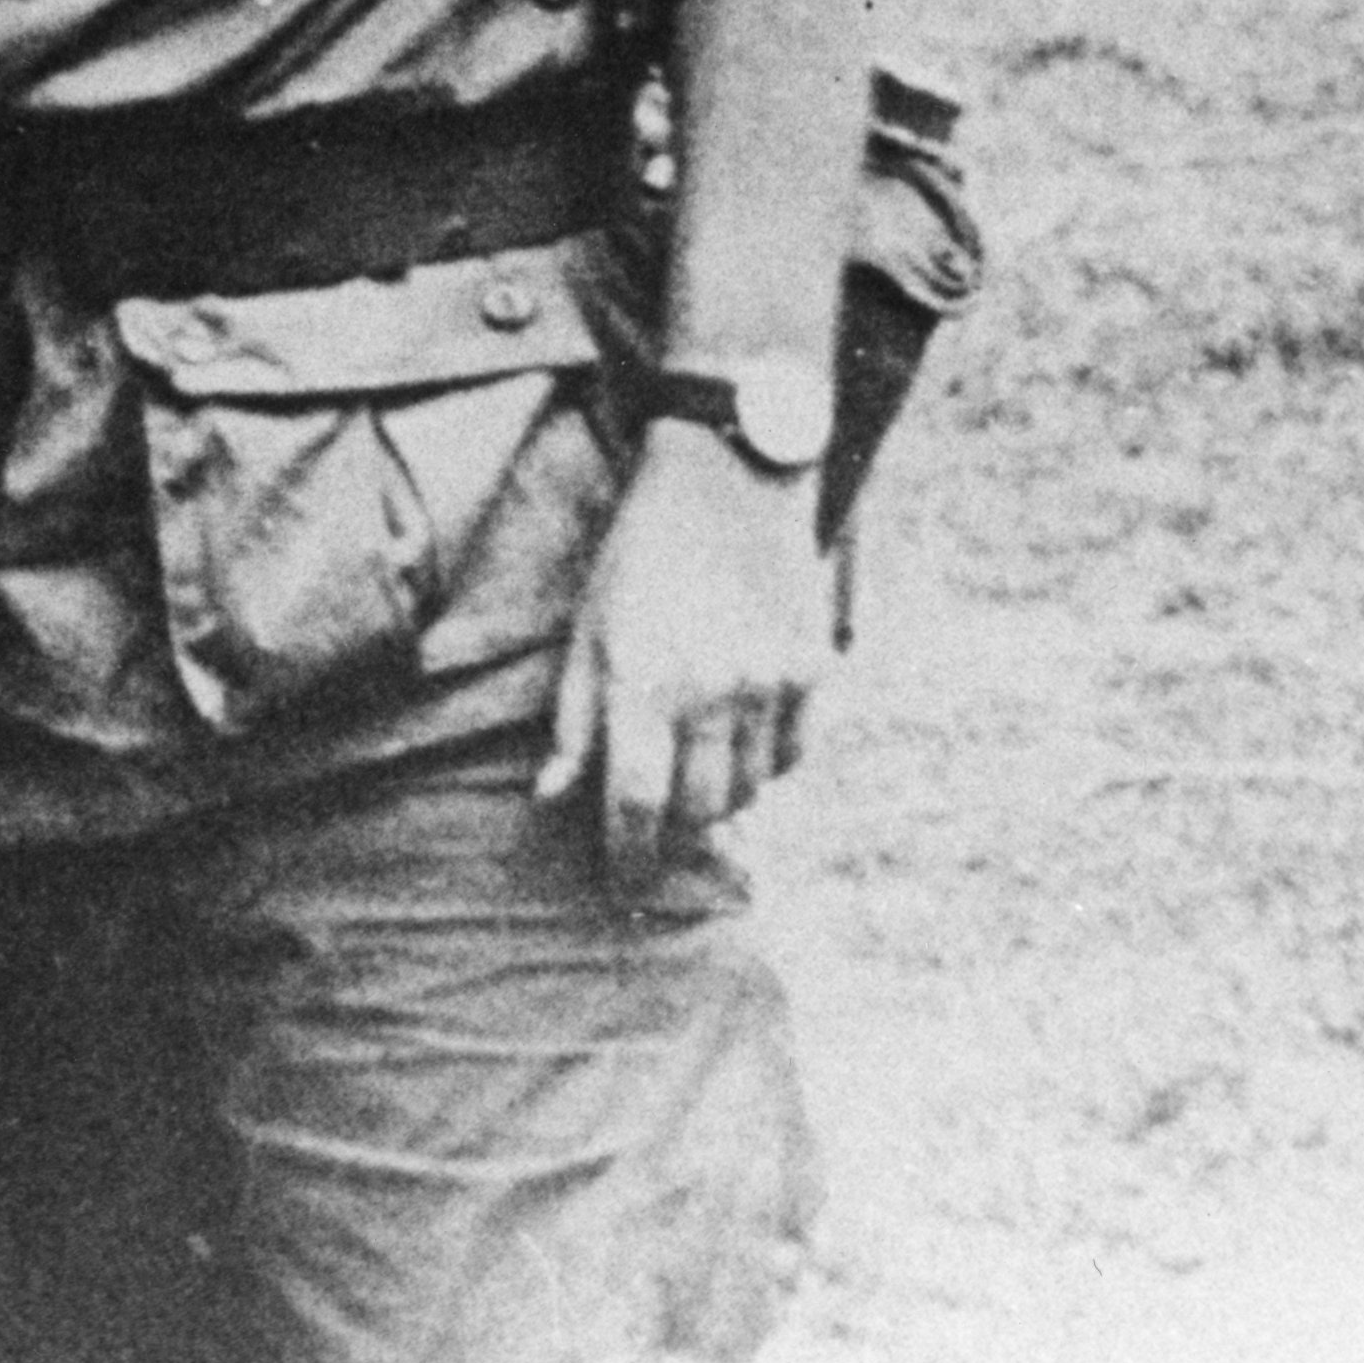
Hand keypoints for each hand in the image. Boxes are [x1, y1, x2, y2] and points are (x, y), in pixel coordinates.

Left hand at [538, 420, 831, 885]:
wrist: (728, 479)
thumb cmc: (639, 557)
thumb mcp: (587, 631)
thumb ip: (573, 722)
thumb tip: (550, 799)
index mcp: (642, 683)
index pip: (636, 806)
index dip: (629, 857)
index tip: (622, 883)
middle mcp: (711, 692)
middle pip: (700, 810)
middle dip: (674, 833)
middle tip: (658, 830)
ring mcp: (770, 682)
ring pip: (750, 789)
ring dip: (720, 800)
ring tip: (694, 777)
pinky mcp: (813, 669)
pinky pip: (795, 755)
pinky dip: (767, 766)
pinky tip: (741, 742)